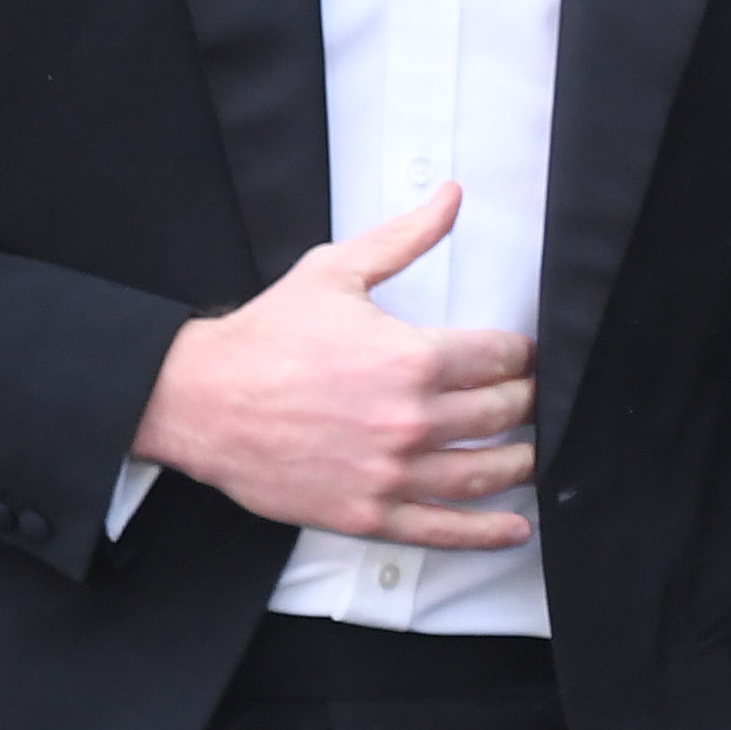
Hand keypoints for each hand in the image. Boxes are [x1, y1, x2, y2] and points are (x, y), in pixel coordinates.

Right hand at [130, 186, 533, 545]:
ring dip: (519, 462)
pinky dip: (487, 532)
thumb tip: (449, 197)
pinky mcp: (370, 515)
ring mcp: (393, 473)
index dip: (519, 354)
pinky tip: (514, 528)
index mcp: (411, 358)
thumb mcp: (336, 272)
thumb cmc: (265, 339)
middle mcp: (411, 420)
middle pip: (503, 414)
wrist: (201, 401)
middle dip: (524, 402)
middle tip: (527, 398)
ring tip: (528, 453)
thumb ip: (404, 238)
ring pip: (486, 473)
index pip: (500, 358)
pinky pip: (445, 529)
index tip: (521, 357)